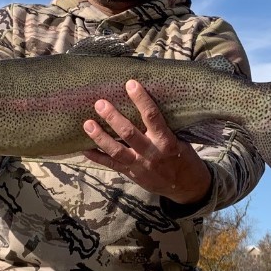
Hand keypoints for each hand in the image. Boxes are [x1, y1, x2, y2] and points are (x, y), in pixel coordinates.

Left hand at [83, 80, 212, 204]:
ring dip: (100, 137)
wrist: (186, 187)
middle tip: (100, 103)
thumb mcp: (180, 139)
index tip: (130, 84)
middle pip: (129, 133)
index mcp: (166, 141)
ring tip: (87, 124)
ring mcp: (139, 165)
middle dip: (113, 118)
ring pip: (116, 151)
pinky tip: (84, 149)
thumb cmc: (183, 157)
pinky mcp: (131, 174)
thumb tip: (145, 102)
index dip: (141, 100)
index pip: (152, 117)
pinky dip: (97, 157)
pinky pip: (111, 165)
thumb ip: (162, 126)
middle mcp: (151, 153)